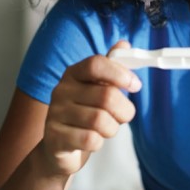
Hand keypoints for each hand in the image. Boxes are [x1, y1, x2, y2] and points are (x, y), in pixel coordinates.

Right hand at [38, 40, 139, 175]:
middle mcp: (61, 90)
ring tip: (107, 129)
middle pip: (107, 96)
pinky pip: (90, 140)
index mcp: (74, 74)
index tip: (135, 85)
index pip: (96, 64)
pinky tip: (92, 140)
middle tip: (123, 115)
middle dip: (124, 110)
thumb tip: (124, 44)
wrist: (60, 145)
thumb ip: (112, 67)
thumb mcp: (99, 88)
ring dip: (112, 128)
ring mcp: (55, 114)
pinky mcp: (54, 138)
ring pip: (100, 120)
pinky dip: (99, 142)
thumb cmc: (86, 112)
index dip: (120, 73)